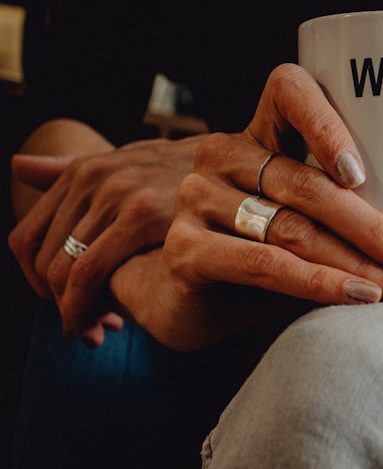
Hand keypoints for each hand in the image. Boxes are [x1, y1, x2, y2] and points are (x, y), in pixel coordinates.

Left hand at [9, 133, 203, 345]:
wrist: (247, 167)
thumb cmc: (191, 174)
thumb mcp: (130, 163)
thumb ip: (72, 170)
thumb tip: (16, 165)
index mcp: (84, 169)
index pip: (27, 238)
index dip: (36, 282)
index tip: (62, 304)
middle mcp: (93, 176)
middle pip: (41, 258)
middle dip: (55, 303)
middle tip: (82, 327)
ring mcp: (116, 192)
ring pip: (61, 270)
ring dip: (71, 311)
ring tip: (96, 330)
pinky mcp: (141, 213)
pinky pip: (89, 271)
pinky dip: (84, 306)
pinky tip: (108, 323)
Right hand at [111, 64, 382, 349]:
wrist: (194, 299)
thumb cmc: (270, 250)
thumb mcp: (310, 220)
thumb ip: (351, 208)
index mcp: (261, 133)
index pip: (290, 92)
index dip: (325, 122)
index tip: (361, 172)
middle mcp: (224, 156)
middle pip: (308, 184)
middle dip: (373, 230)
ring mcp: (199, 199)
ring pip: (293, 229)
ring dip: (355, 264)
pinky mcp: (187, 248)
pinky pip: (264, 263)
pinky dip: (317, 283)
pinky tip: (355, 296)